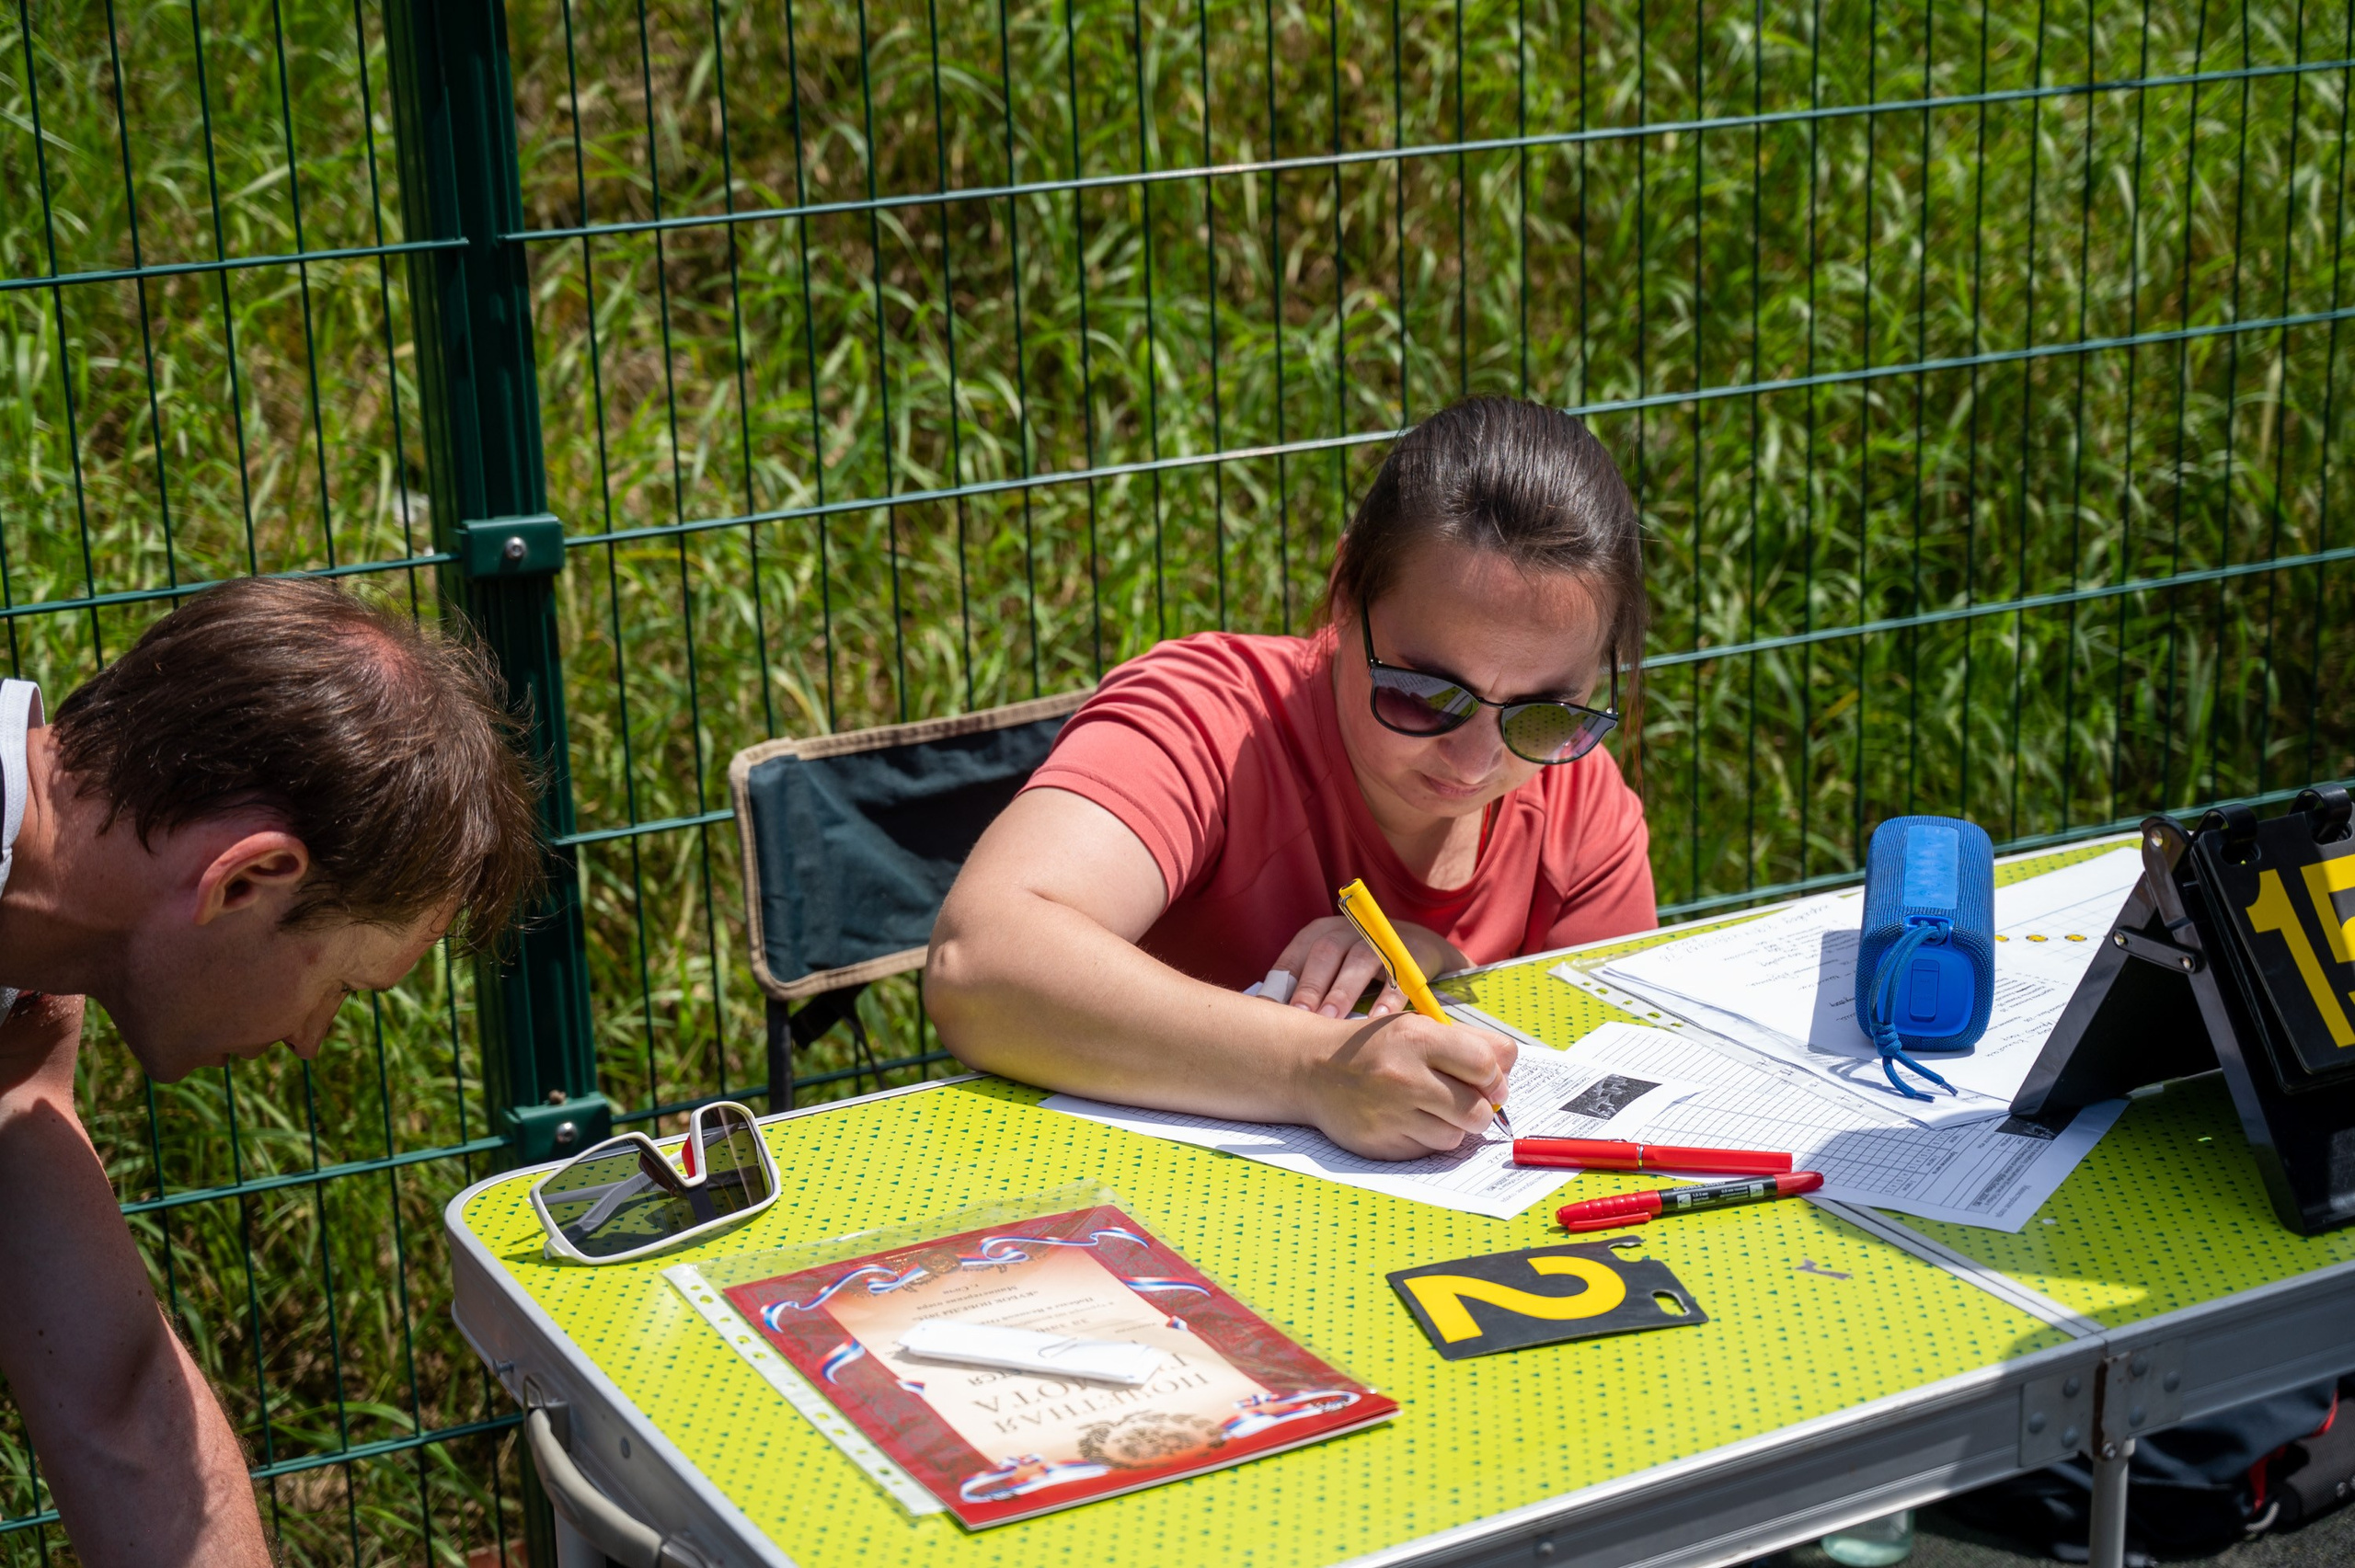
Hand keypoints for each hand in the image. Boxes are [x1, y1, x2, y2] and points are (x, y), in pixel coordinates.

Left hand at [1270, 915, 1467, 1017]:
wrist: (1423, 950)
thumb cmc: (1364, 969)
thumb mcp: (1335, 969)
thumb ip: (1308, 988)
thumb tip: (1277, 1024)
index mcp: (1322, 932)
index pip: (1296, 956)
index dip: (1282, 983)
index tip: (1272, 1013)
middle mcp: (1350, 929)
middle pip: (1325, 952)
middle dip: (1311, 986)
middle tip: (1300, 1017)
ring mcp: (1383, 938)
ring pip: (1358, 960)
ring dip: (1343, 991)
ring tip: (1332, 1021)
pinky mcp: (1413, 952)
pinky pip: (1399, 975)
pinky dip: (1388, 998)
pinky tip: (1376, 1021)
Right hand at [1297, 1011, 1517, 1158]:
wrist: (1313, 1069)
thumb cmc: (1376, 1047)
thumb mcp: (1417, 1028)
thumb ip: (1467, 1043)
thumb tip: (1508, 1070)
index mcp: (1417, 1038)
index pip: (1486, 1064)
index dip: (1498, 1077)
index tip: (1492, 1082)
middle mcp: (1404, 1076)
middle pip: (1478, 1109)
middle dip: (1483, 1109)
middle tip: (1470, 1102)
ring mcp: (1391, 1114)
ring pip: (1456, 1137)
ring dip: (1454, 1127)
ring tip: (1434, 1110)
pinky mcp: (1381, 1144)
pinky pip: (1428, 1151)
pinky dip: (1428, 1139)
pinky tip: (1409, 1121)